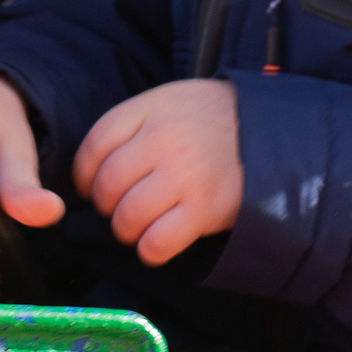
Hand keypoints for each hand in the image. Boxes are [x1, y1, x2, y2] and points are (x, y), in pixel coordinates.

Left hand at [71, 78, 242, 266]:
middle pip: (108, 185)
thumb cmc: (207, 119)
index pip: (95, 145)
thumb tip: (89, 171)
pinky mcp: (206, 210)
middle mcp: (165, 141)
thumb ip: (129, 124)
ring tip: (136, 226)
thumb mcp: (166, 102)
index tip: (88, 187)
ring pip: (128, 217)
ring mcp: (186, 177)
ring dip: (124, 230)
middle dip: (105, 205)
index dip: (83, 174)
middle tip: (118, 208)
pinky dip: (149, 250)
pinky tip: (154, 244)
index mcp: (152, 110)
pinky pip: (158, 242)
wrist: (268, 131)